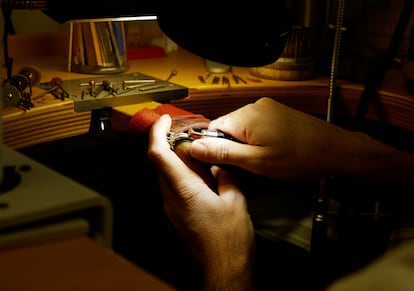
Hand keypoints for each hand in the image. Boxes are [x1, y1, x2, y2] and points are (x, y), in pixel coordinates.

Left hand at [148, 114, 254, 289]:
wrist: (222, 272)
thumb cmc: (228, 244)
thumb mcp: (236, 203)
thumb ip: (226, 177)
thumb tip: (221, 165)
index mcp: (184, 191)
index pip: (158, 154)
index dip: (157, 131)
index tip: (164, 119)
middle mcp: (171, 200)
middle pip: (160, 162)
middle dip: (171, 144)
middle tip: (190, 136)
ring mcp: (170, 210)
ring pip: (166, 176)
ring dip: (178, 161)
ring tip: (201, 157)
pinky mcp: (175, 217)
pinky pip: (173, 189)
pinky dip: (183, 177)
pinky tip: (203, 179)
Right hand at [189, 97, 345, 179]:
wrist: (336, 150)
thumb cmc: (299, 158)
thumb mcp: (256, 161)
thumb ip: (223, 153)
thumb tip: (193, 147)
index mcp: (246, 116)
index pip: (212, 128)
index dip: (214, 147)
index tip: (223, 163)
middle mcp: (255, 106)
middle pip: (227, 127)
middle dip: (232, 147)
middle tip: (248, 165)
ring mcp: (268, 107)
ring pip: (242, 128)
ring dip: (245, 144)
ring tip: (264, 159)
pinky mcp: (277, 112)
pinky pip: (256, 125)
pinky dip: (257, 139)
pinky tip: (272, 151)